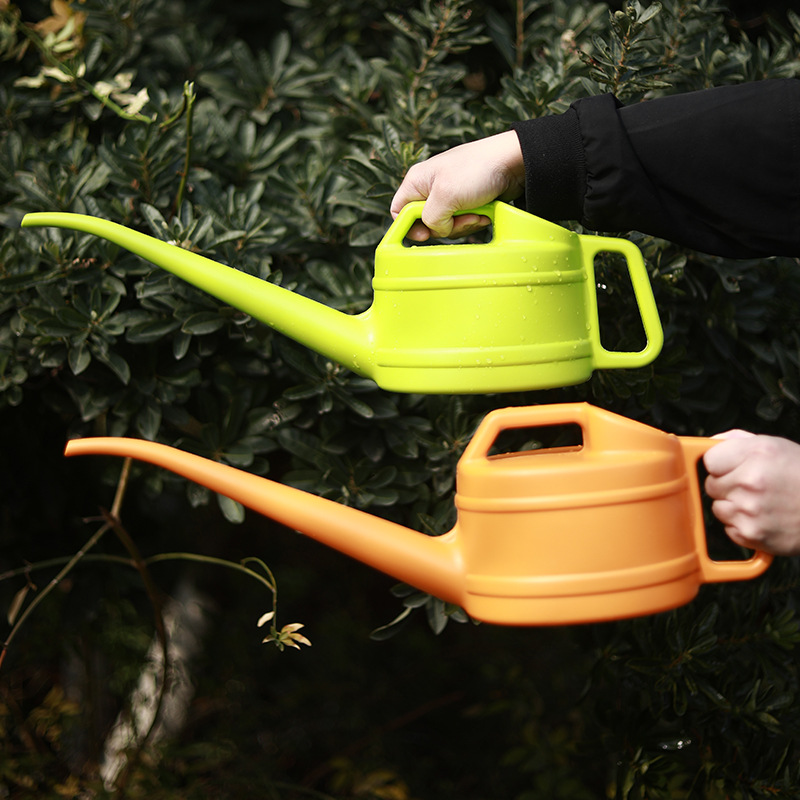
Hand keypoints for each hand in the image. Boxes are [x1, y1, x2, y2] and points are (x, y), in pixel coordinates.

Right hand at [390, 131, 524, 240]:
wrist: (513, 162)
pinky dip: (472, 222)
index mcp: (417, 181)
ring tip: (476, 213)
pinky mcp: (466, 202)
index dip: (408, 227)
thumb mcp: (445, 196)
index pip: (398, 211)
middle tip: (459, 219)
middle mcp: (430, 188)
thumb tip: (434, 230)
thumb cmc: (477, 170)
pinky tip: (484, 214)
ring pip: (445, 225)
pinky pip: (461, 222)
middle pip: (424, 223)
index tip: (425, 236)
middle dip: (444, 227)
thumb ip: (430, 218)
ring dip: (462, 225)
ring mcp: (449, 195)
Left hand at [704, 430, 799, 555]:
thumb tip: (710, 444)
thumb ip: (737, 441)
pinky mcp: (752, 533)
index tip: (731, 468)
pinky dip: (742, 526)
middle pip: (711, 485)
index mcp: (755, 454)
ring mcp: (749, 509)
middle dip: (727, 485)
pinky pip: (729, 529)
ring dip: (733, 507)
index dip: (720, 464)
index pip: (709, 460)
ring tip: (760, 503)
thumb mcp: (775, 446)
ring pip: (718, 508)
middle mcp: (750, 481)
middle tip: (751, 486)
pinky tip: (763, 518)